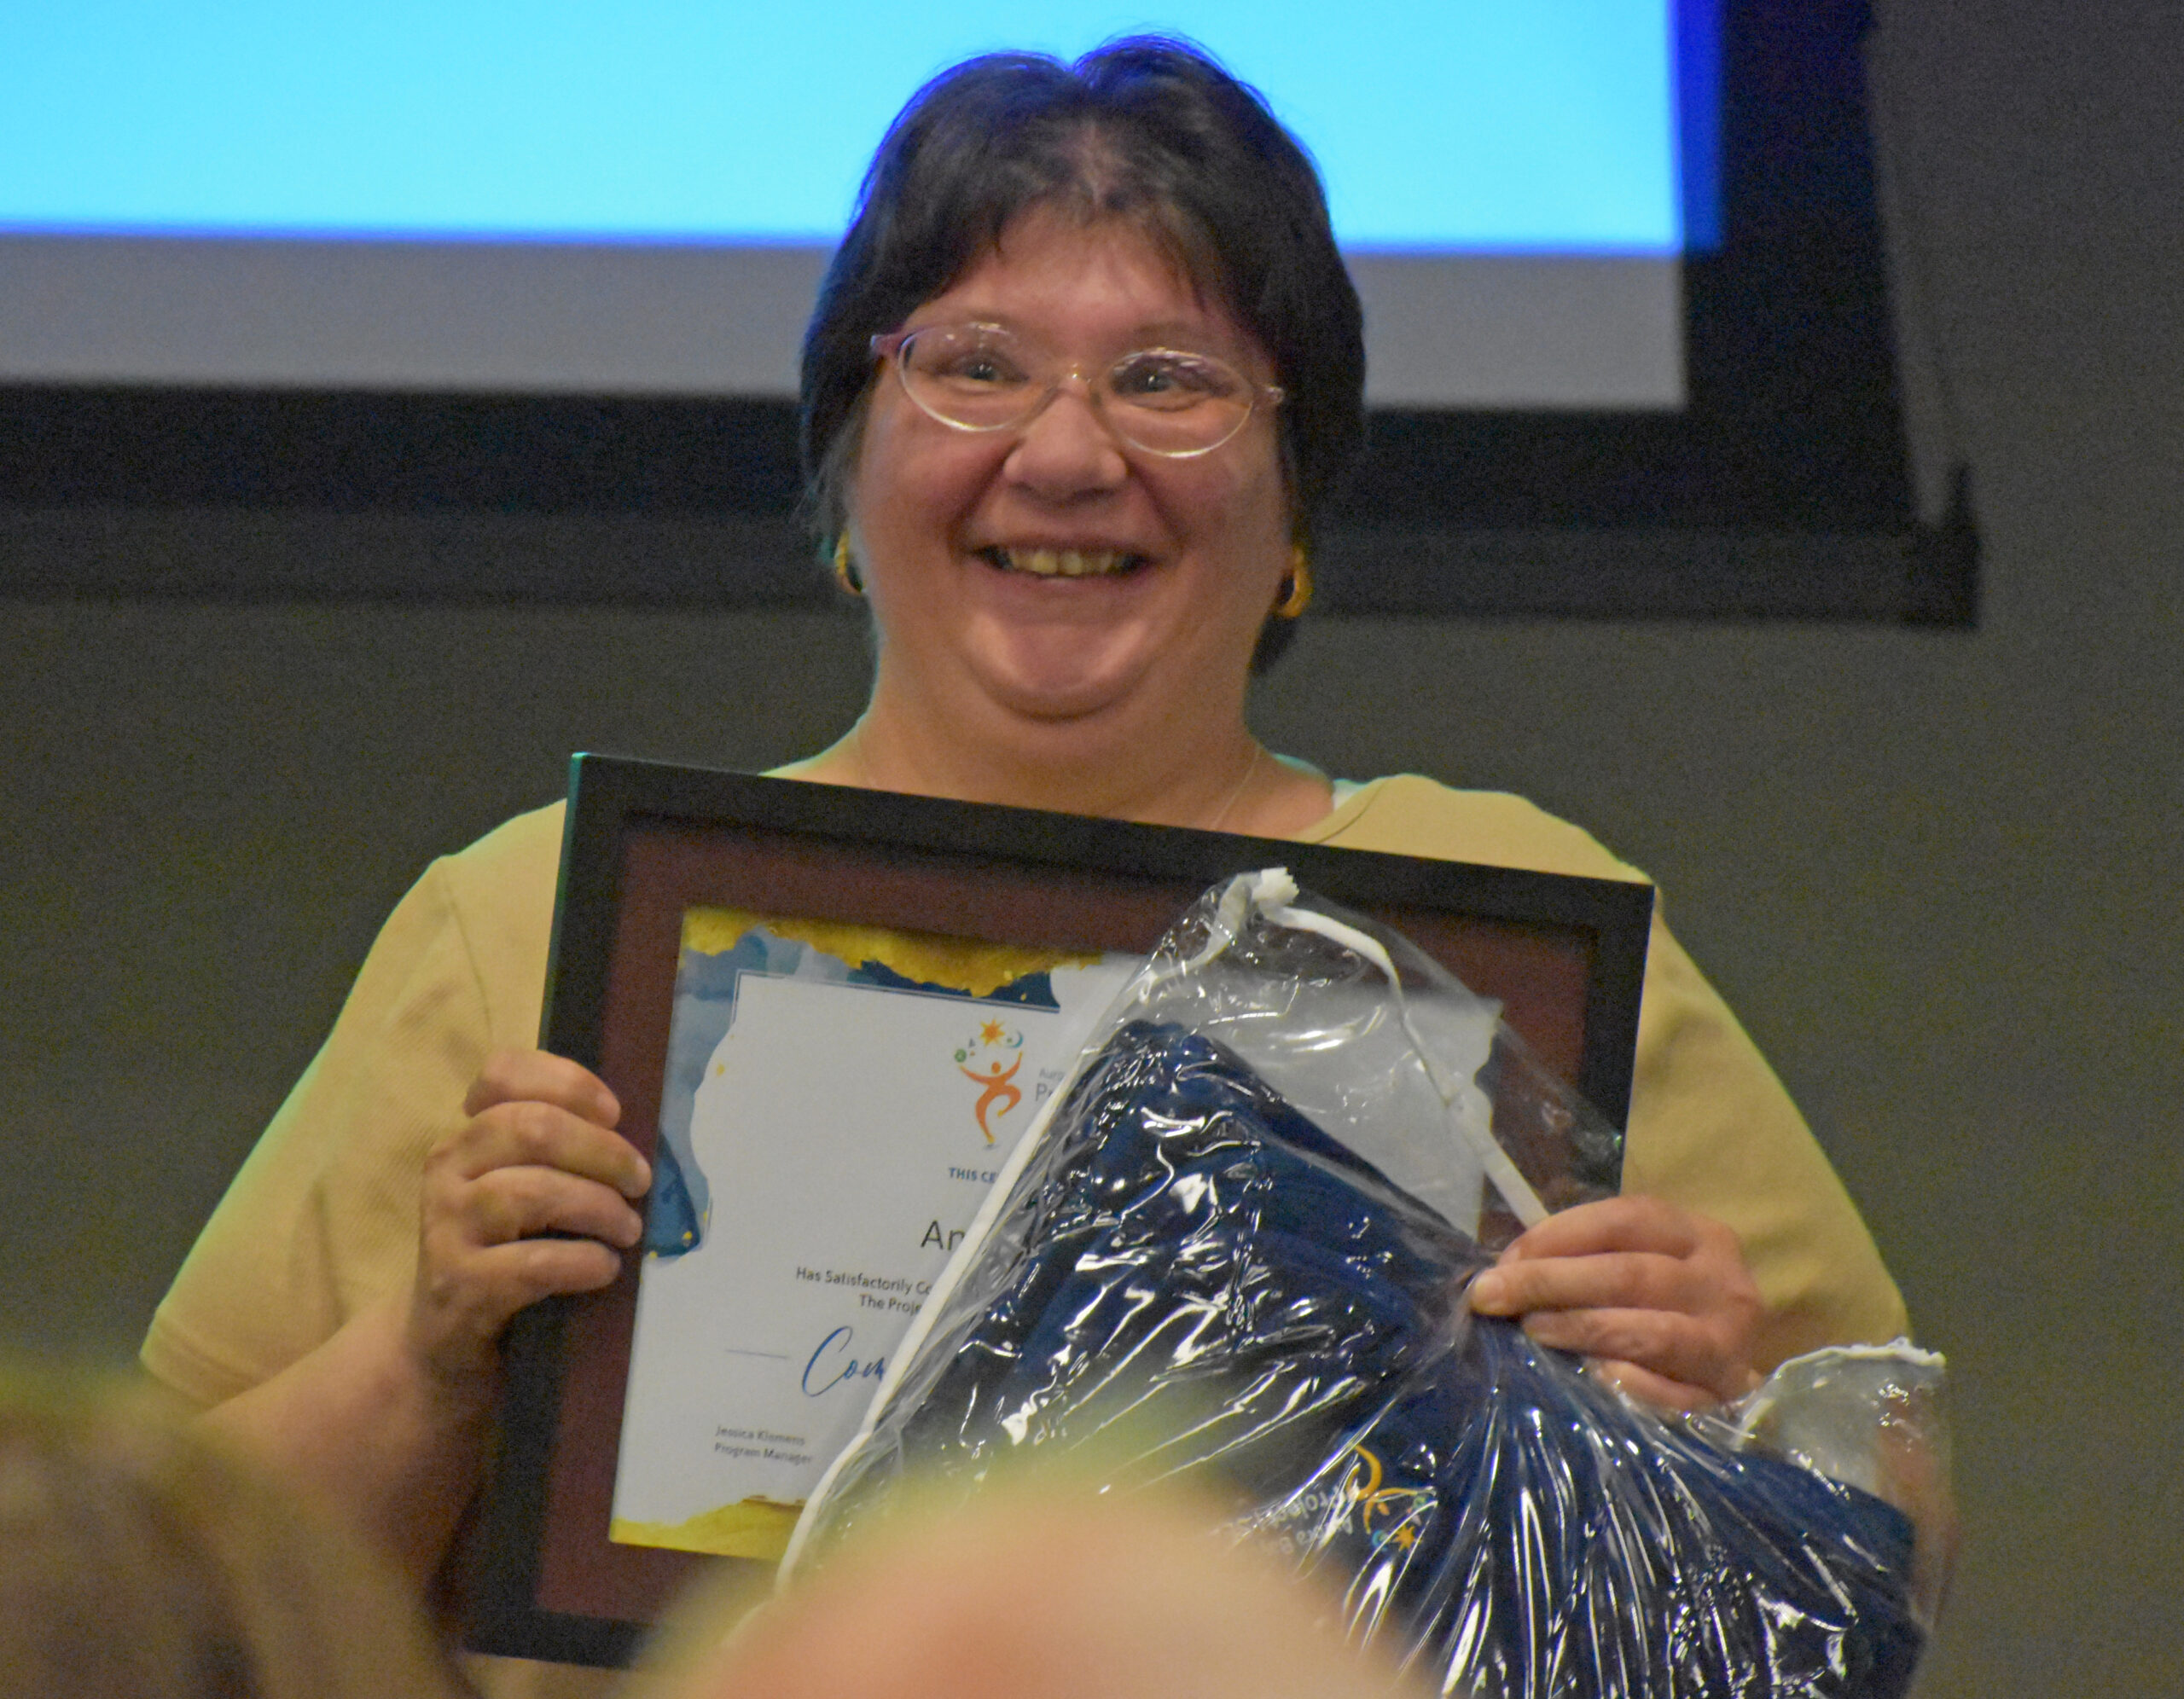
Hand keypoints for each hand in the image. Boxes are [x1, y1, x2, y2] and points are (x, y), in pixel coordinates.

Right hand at [409, 1049, 649, 1396]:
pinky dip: (581, 1262)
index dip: (568, 1082)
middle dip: (602, 1150)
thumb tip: (637, 1138)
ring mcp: (446, 1228)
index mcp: (466, 1136)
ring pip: (532, 1192)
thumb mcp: (520, 1193)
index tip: (614, 1112)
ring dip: (598, 1208)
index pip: (503, 1074)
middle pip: (531, 1128)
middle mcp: (448, 1170)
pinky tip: (604, 1268)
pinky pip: (533, 1263)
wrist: (442, 1344)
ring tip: (628, 1230)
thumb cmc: (501, 1255)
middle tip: (639, 1180)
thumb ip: (556, 1156)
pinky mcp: (459, 1286)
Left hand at [1466, 1196, 1762, 1411]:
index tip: (1505, 1259)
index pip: (1626, 1220)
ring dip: (1583, 1329)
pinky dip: (1629, 1384)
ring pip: (1651, 1332)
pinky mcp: (1728, 1399)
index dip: (1559, 1235)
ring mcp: (1731, 1345)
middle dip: (1552, 1282)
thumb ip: (1585, 1259)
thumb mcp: (1639, 1263)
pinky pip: (1676, 1394)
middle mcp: (1723, 1284)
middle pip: (1631, 1275)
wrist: (1734, 1372)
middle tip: (1493, 1296)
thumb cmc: (1667, 1307)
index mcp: (1698, 1236)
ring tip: (1531, 1330)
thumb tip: (1506, 1272)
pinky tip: (1589, 1377)